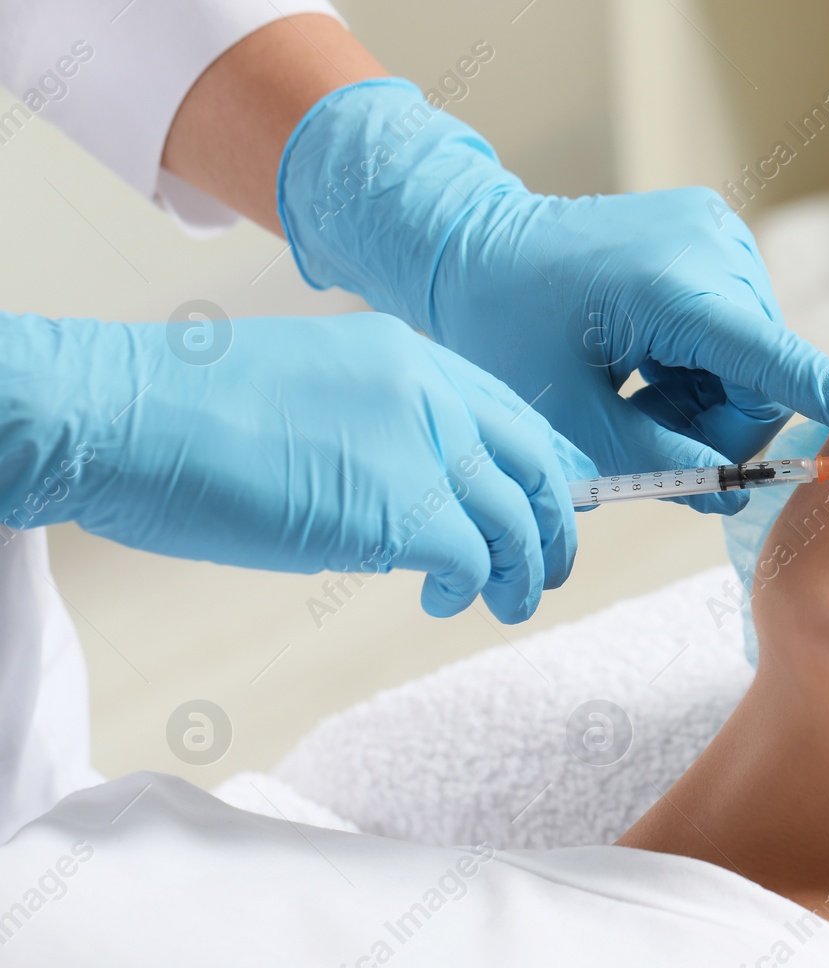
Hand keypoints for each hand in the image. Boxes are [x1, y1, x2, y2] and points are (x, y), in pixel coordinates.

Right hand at [0, 310, 595, 622]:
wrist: (125, 416)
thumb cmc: (183, 412)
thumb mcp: (307, 386)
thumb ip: (373, 420)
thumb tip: (401, 483)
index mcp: (404, 353)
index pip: (507, 411)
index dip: (539, 464)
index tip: (544, 502)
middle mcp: (428, 390)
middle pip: (533, 463)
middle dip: (553, 522)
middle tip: (544, 566)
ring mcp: (420, 446)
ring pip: (516, 519)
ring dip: (524, 570)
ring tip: (510, 601)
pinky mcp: (402, 509)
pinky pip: (473, 559)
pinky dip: (472, 589)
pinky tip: (445, 602)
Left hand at [277, 79, 828, 514]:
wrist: (469, 243)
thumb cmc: (502, 328)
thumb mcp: (568, 419)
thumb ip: (655, 464)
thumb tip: (727, 492)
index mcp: (674, 286)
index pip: (774, 361)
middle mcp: (713, 249)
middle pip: (760, 381)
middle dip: (714, 428)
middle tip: (645, 439)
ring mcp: (717, 236)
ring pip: (750, 365)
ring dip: (700, 400)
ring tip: (632, 389)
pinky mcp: (713, 238)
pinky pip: (734, 333)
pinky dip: (696, 367)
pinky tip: (642, 359)